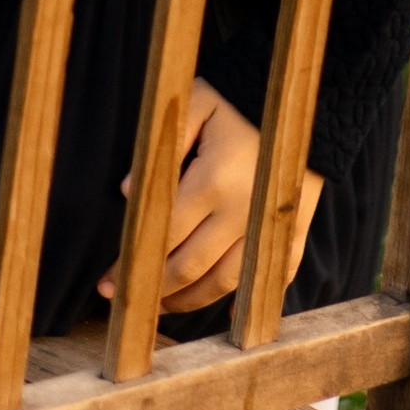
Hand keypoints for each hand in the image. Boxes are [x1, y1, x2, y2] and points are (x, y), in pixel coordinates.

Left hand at [98, 77, 322, 315]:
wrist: (303, 95)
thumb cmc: (238, 95)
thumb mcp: (195, 101)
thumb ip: (162, 144)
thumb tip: (127, 191)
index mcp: (213, 180)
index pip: (164, 236)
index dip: (133, 264)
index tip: (107, 284)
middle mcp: (243, 210)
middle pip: (192, 267)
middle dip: (155, 291)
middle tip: (127, 302)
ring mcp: (269, 224)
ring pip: (227, 281)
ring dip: (192, 301)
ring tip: (164, 307)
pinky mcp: (293, 227)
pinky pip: (273, 274)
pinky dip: (250, 300)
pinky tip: (229, 314)